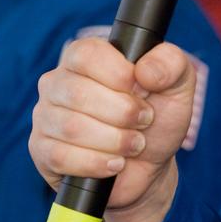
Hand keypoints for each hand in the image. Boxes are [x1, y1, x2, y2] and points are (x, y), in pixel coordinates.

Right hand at [28, 38, 195, 221]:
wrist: (149, 167)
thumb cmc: (158, 119)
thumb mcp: (178, 86)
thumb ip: (171, 64)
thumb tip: (145, 70)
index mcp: (85, 56)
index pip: (86, 53)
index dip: (117, 74)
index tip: (141, 90)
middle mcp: (59, 81)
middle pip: (77, 92)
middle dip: (121, 114)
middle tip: (143, 122)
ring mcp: (46, 115)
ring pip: (71, 127)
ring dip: (113, 141)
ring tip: (133, 145)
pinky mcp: (42, 150)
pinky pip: (60, 156)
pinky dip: (95, 164)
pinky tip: (114, 164)